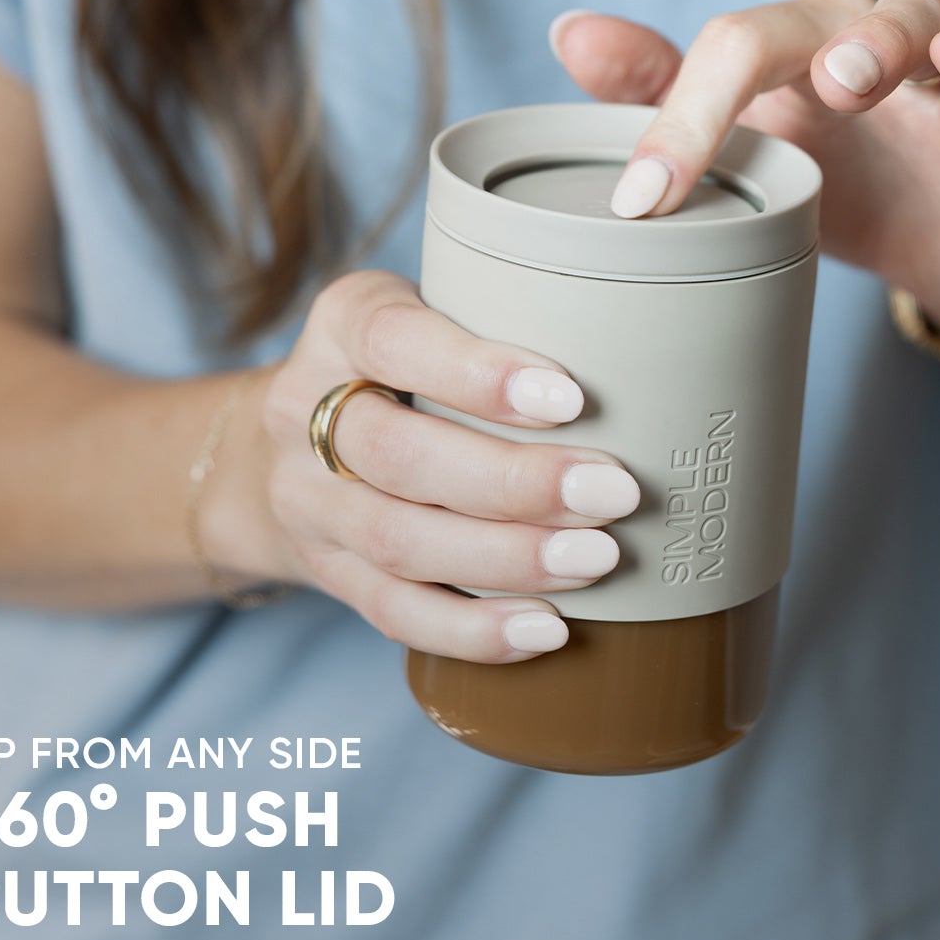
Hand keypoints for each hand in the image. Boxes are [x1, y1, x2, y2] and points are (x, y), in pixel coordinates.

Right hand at [210, 273, 639, 661]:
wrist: (278, 445)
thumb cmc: (408, 362)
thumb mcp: (434, 309)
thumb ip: (508, 316)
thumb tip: (661, 350)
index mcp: (341, 324)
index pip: (393, 340)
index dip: (478, 373)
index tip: (572, 399)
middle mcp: (303, 410)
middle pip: (396, 456)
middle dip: (513, 483)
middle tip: (614, 493)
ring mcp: (307, 502)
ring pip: (396, 541)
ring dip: (505, 559)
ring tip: (598, 560)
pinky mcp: (327, 573)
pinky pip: (393, 613)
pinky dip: (474, 630)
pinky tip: (547, 628)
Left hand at [550, 0, 939, 347]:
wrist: (934, 253)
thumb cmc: (833, 174)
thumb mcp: (748, 133)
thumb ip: (662, 86)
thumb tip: (567, 29)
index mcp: (813, 50)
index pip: (749, 47)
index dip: (690, 114)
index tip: (638, 205)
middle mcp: (897, 65)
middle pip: (885, 15)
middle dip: (861, 39)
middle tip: (834, 79)